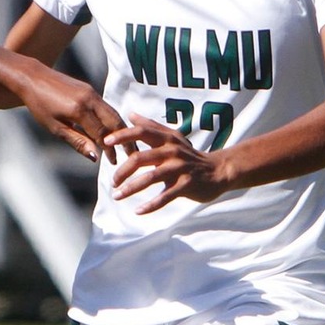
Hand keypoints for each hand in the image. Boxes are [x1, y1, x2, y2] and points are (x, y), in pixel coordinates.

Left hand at [13, 63, 125, 162]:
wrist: (33, 78)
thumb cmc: (39, 105)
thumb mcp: (55, 127)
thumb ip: (77, 141)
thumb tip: (95, 156)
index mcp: (79, 110)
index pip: (102, 133)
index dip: (109, 149)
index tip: (114, 161)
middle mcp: (90, 99)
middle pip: (114, 121)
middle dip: (125, 139)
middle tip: (131, 154)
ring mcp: (91, 92)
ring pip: (113, 113)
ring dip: (120, 129)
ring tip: (126, 144)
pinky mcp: (90, 89)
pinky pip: (106, 107)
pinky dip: (112, 120)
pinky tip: (112, 130)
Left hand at [106, 112, 231, 212]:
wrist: (218, 170)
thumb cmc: (190, 155)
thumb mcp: (173, 137)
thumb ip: (151, 126)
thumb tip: (130, 114)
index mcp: (167, 139)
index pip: (142, 132)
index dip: (123, 135)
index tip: (106, 142)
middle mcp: (172, 151)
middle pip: (141, 158)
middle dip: (122, 171)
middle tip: (112, 181)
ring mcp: (180, 168)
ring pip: (150, 178)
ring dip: (131, 188)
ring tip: (117, 196)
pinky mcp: (186, 185)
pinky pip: (166, 196)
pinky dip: (151, 205)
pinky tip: (138, 211)